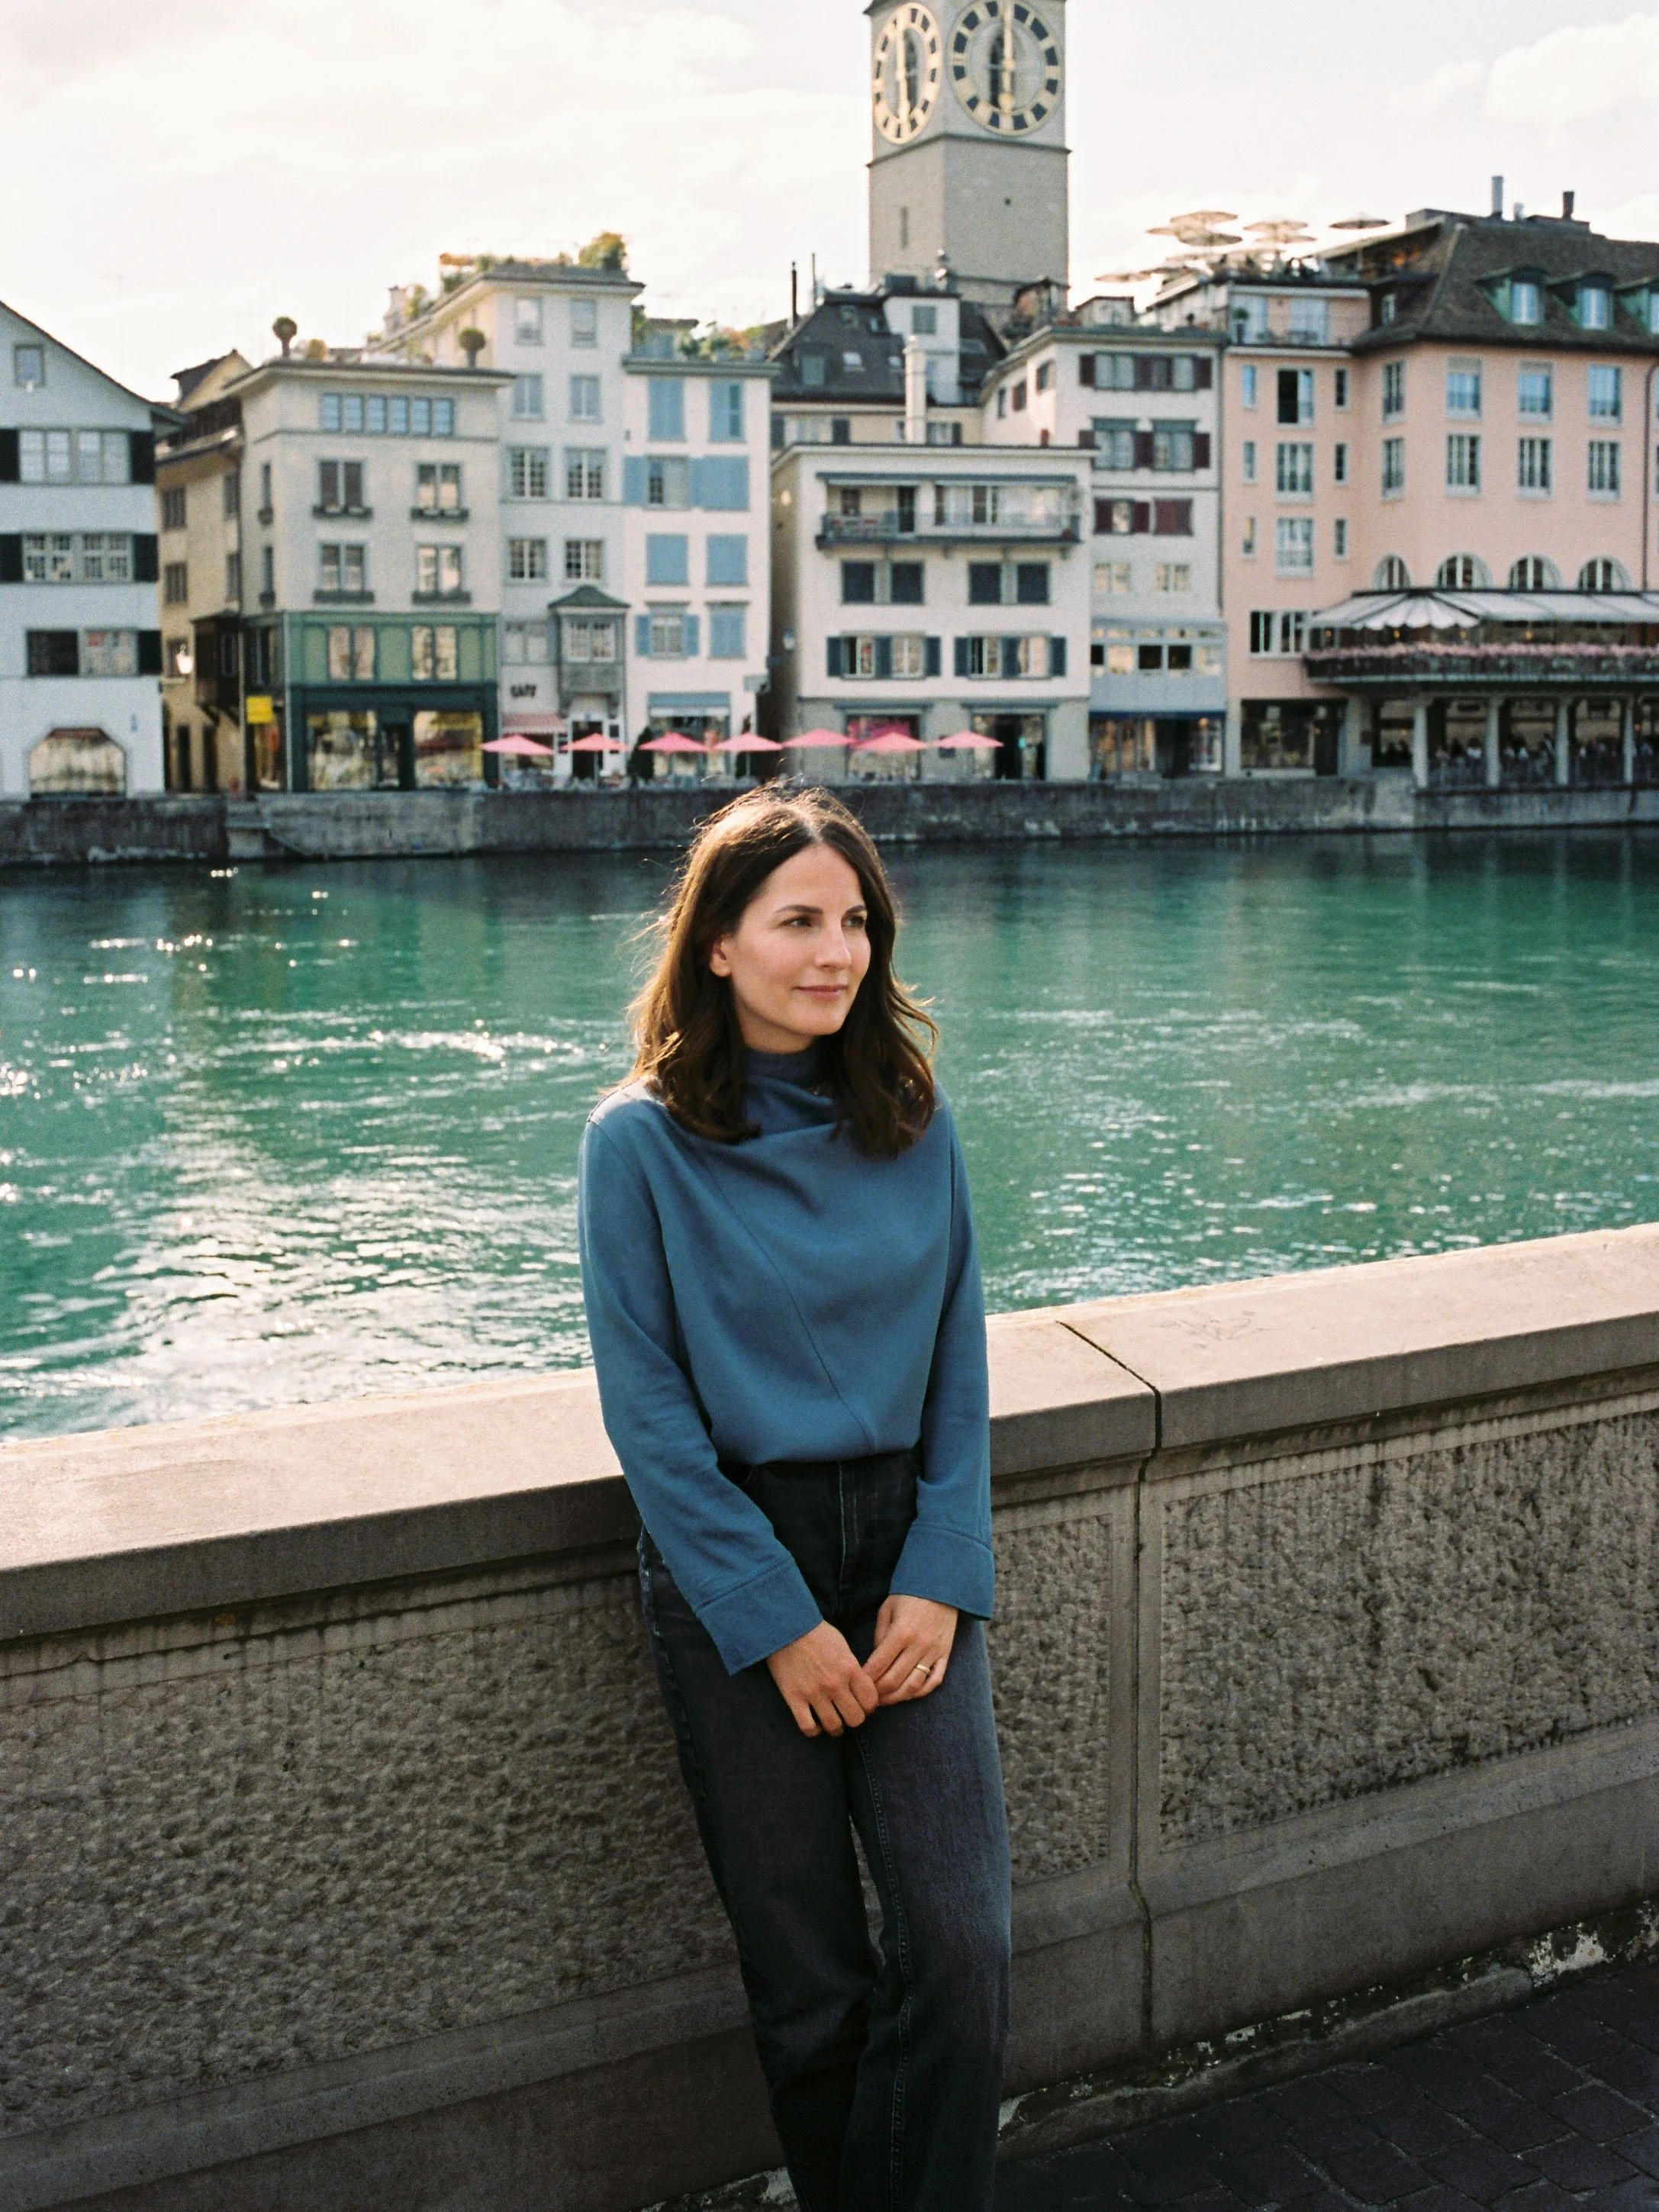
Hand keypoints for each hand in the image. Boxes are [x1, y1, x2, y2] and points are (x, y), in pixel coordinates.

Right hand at [765, 1622, 878, 1737]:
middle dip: (854, 1719)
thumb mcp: (843, 1645)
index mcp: (850, 1668)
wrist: (786, 1626)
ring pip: (834, 1726)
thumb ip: (853, 1668)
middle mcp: (835, 1684)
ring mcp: (814, 1692)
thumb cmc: (816, 1633)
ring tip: (834, 1723)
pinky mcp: (794, 1698)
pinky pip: (808, 1727)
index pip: (871, 1701)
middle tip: (848, 1714)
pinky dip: (814, 1730)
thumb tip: (861, 1687)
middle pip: (856, 1719)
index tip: (862, 1705)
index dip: (869, 1706)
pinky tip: (815, 1724)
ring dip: (836, 1728)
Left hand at [867, 1595, 957, 1706]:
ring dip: (896, 1698)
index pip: (878, 1665)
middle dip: (877, 1693)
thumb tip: (874, 1661)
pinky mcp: (946, 1654)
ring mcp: (934, 1652)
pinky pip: (934, 1681)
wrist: (942, 1586)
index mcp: (901, 1632)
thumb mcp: (887, 1609)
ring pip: (913, 1686)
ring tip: (884, 1700)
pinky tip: (908, 1694)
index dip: (865, 1679)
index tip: (856, 1684)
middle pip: (894, 1680)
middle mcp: (918, 1645)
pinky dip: (921, 1692)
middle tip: (867, 1698)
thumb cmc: (909, 1595)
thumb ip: (879, 1635)